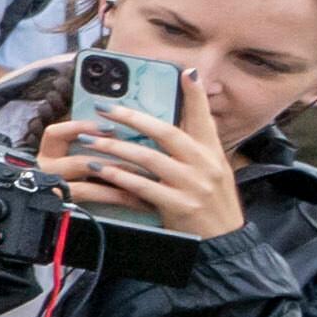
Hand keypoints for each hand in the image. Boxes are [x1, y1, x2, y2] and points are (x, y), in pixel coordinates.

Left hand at [31, 91, 248, 239]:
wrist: (225, 244)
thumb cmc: (212, 205)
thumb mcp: (213, 171)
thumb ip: (196, 148)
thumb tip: (178, 123)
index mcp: (213, 153)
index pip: (204, 118)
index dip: (196, 95)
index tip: (185, 72)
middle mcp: (205, 165)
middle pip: (166, 132)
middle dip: (132, 118)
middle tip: (104, 109)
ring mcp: (192, 185)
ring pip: (149, 158)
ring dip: (116, 148)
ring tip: (91, 141)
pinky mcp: (179, 206)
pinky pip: (143, 187)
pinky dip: (120, 177)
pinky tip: (102, 170)